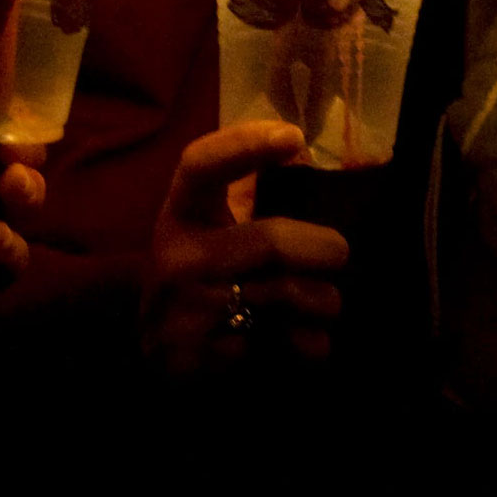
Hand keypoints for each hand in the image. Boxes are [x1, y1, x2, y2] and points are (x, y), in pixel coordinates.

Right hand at [142, 122, 346, 375]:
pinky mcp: (201, 359)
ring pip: (291, 296)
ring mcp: (184, 312)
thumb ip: (254, 186)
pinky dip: (310, 344)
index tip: (293, 136)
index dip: (243, 144)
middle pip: (273, 241)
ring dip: (325, 302)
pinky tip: (297, 340)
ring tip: (319, 303)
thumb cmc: (205, 273)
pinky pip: (290, 345)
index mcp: (181, 215)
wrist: (160, 352)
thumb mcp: (214, 224)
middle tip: (337, 254)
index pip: (201, 166)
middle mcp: (177, 258)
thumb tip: (301, 146)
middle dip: (326, 249)